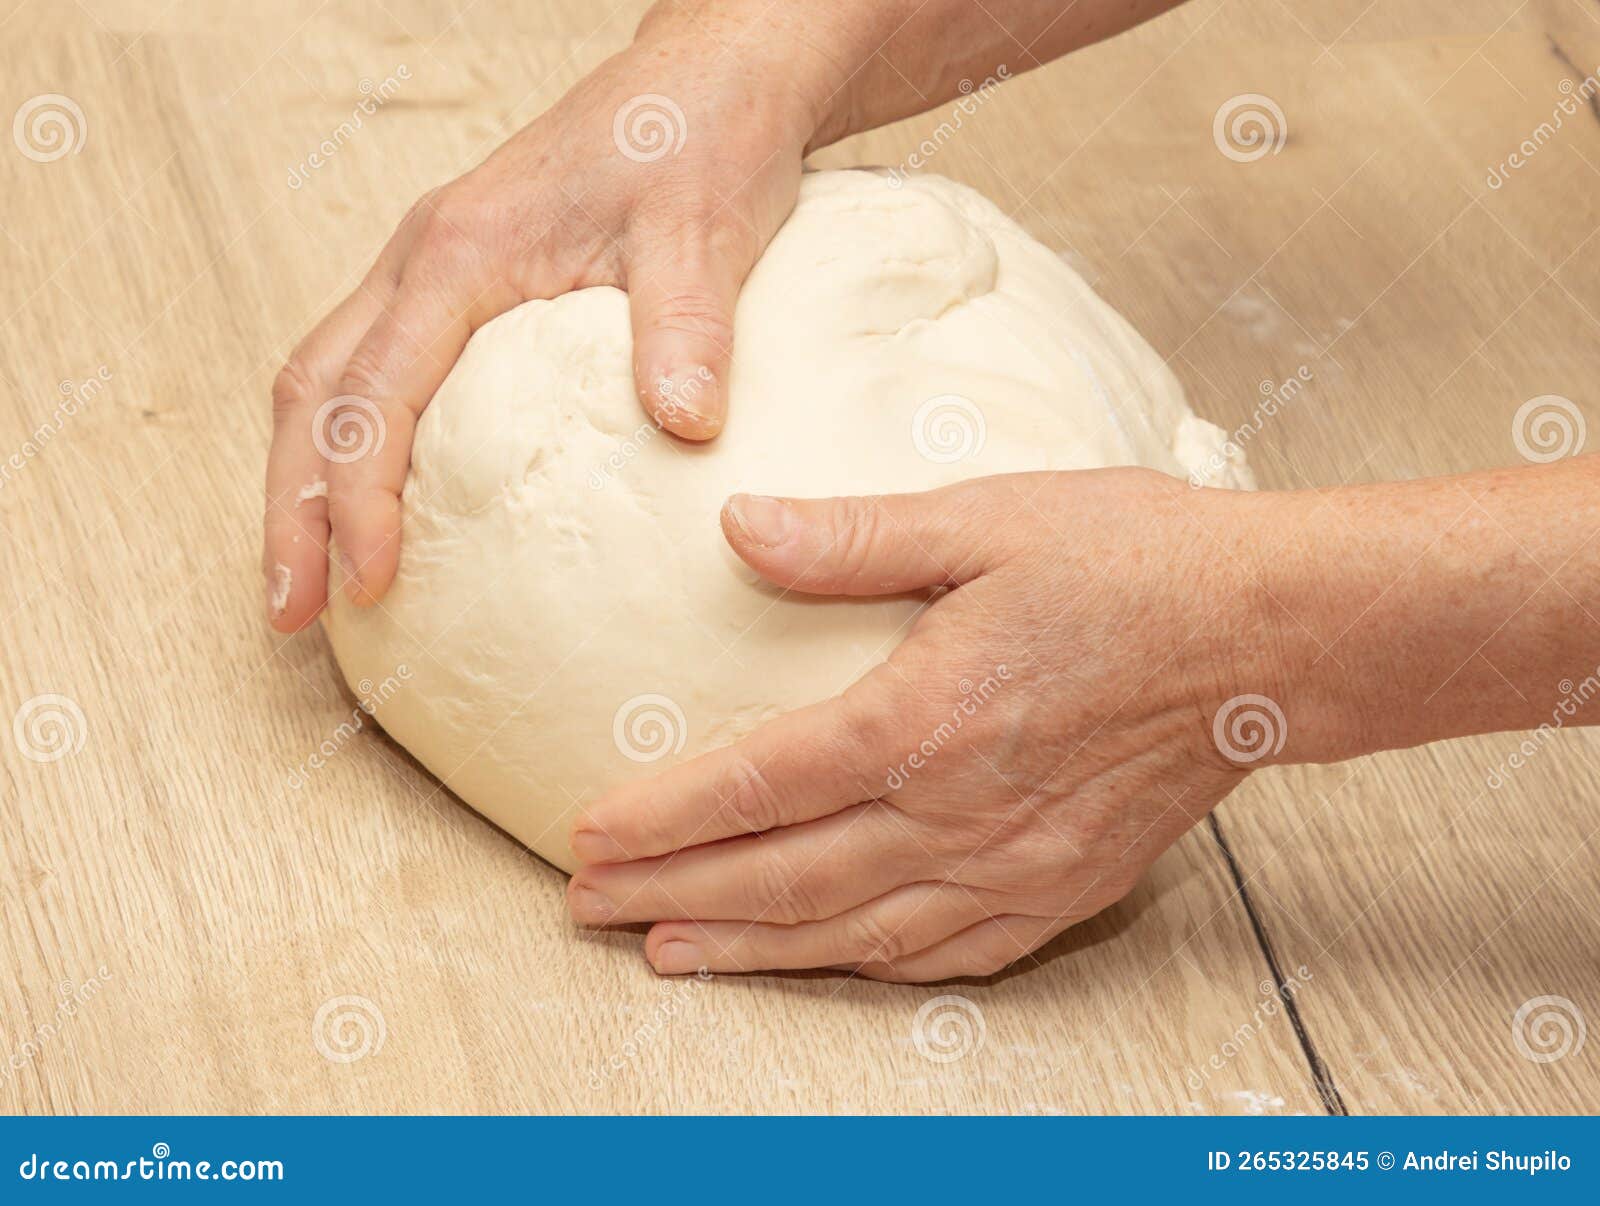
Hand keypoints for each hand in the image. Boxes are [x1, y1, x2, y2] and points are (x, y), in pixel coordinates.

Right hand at [263, 8, 841, 628]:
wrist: (710, 82)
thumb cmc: (701, 143)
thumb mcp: (704, 232)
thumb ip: (688, 326)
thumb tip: (684, 427)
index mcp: (463, 252)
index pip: (378, 391)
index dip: (360, 495)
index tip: (369, 581)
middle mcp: (425, 260)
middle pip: (315, 393)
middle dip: (291, 505)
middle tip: (291, 609)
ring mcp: (435, 272)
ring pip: (327, 381)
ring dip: (304, 480)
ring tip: (310, 581)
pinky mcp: (464, 288)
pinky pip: (376, 371)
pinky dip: (351, 445)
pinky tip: (376, 507)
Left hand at [566, 469, 1280, 981]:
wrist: (1268, 635)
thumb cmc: (1133, 563)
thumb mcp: (987, 518)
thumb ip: (852, 537)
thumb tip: (738, 526)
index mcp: (928, 716)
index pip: (763, 784)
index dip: (666, 817)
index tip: (590, 836)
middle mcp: (960, 812)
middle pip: (788, 877)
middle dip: (677, 896)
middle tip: (591, 911)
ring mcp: (1015, 866)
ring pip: (855, 932)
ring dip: (753, 948)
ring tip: (672, 954)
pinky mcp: (1064, 888)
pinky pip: (948, 954)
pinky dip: (868, 965)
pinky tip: (826, 964)